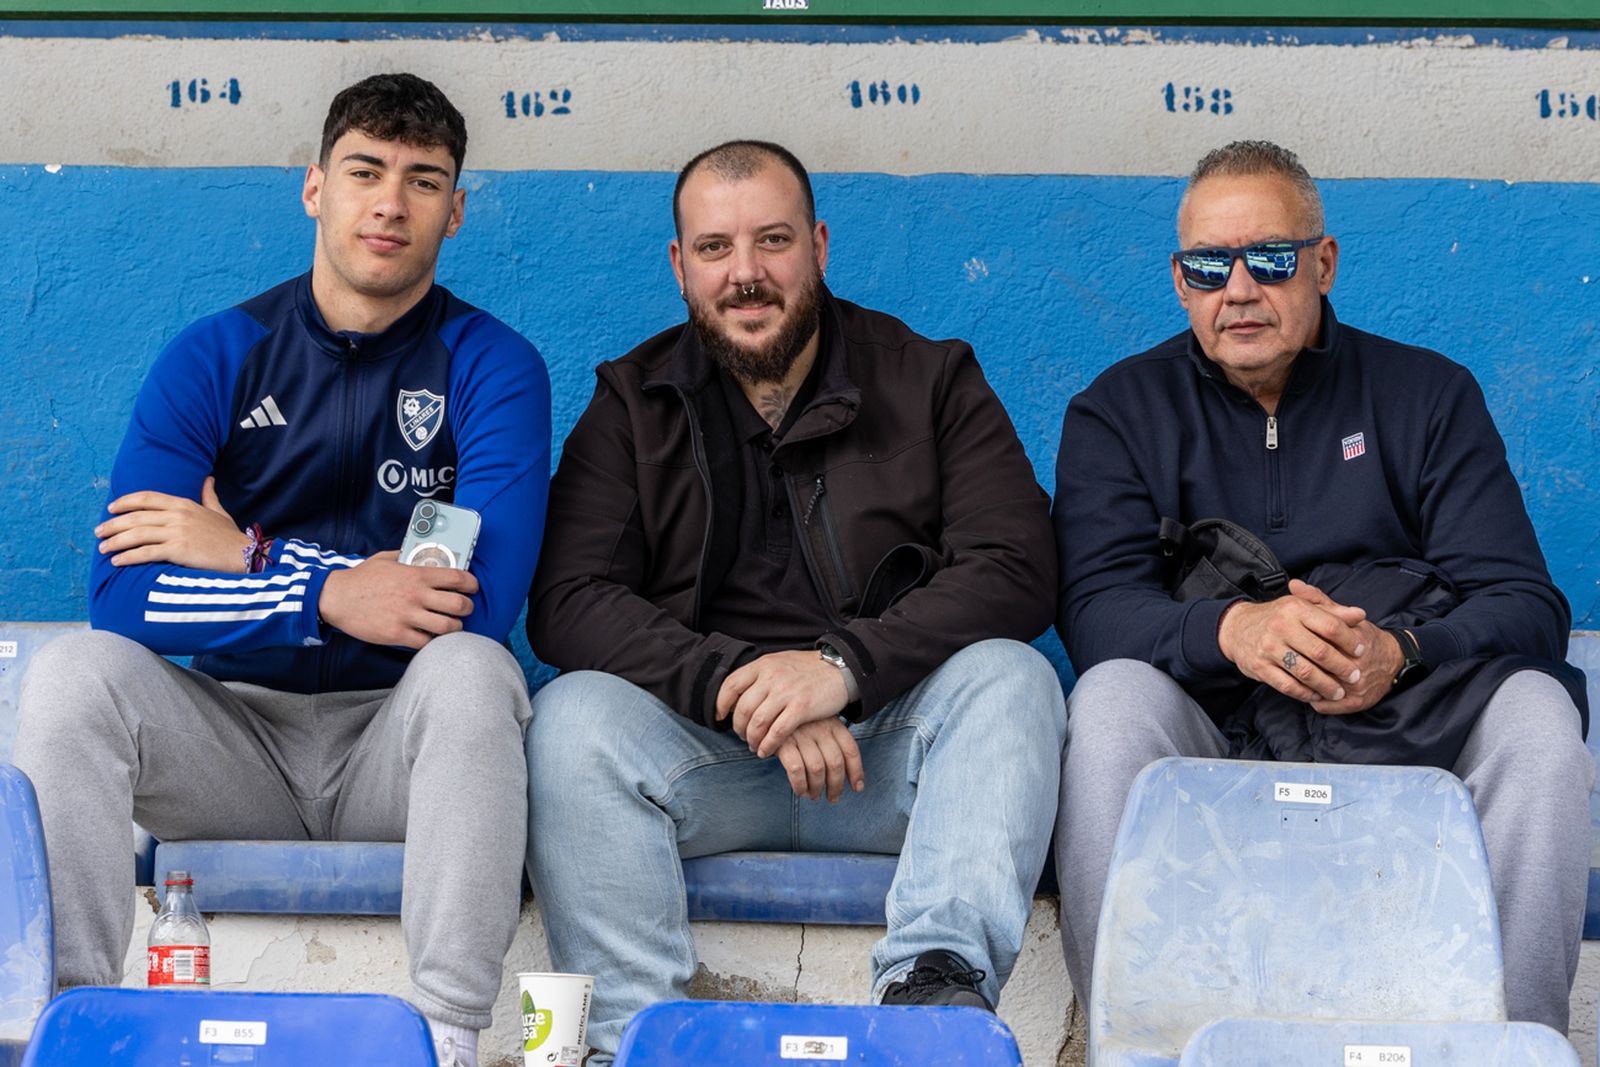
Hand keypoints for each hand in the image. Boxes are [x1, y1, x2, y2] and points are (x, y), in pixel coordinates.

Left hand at [95, 476, 249, 570]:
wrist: (245, 555)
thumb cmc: (231, 537)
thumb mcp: (219, 512)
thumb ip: (209, 495)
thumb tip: (208, 479)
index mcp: (184, 504)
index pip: (147, 498)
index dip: (125, 502)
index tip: (110, 509)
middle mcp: (178, 515)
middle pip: (136, 517)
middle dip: (113, 525)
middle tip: (98, 532)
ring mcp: (178, 532)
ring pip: (137, 534)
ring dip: (116, 541)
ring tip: (103, 548)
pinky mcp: (178, 550)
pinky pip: (146, 552)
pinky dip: (128, 557)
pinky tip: (117, 561)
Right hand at [318, 551, 477, 648]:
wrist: (336, 598)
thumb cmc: (361, 578)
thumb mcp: (386, 559)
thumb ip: (408, 558)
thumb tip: (423, 556)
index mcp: (416, 575)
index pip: (457, 578)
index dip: (471, 584)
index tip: (473, 587)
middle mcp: (415, 595)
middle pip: (458, 605)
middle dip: (467, 608)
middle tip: (465, 609)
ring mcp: (407, 616)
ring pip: (447, 627)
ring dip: (455, 627)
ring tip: (451, 625)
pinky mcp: (397, 634)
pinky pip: (426, 643)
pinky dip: (433, 641)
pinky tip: (431, 637)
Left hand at [716, 649, 849, 757]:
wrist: (841, 669)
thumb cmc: (808, 669)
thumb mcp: (780, 663)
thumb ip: (760, 675)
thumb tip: (737, 694)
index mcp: (764, 664)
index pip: (731, 685)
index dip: (721, 704)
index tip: (720, 716)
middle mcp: (772, 676)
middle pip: (742, 708)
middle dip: (738, 727)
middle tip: (742, 736)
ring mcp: (787, 692)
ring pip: (757, 722)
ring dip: (752, 739)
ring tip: (754, 746)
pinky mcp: (802, 707)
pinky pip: (777, 732)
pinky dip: (768, 745)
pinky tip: (766, 751)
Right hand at [774, 718, 865, 801]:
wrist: (766, 710)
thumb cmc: (797, 724)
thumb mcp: (818, 724)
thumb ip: (831, 744)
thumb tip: (848, 778)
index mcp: (832, 723)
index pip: (851, 750)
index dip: (856, 772)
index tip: (857, 788)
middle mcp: (819, 727)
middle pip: (835, 763)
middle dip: (836, 786)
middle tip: (832, 798)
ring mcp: (801, 734)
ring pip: (817, 769)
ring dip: (817, 788)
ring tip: (814, 796)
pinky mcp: (783, 742)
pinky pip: (796, 770)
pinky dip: (800, 785)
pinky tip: (800, 791)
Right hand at [1218, 579, 1367, 702]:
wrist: (1237, 628)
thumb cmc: (1276, 617)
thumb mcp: (1301, 607)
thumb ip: (1331, 611)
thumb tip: (1360, 615)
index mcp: (1294, 609)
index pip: (1330, 626)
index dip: (1350, 640)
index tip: (1361, 651)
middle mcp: (1281, 627)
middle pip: (1320, 652)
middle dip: (1342, 667)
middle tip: (1355, 676)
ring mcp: (1269, 648)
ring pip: (1305, 672)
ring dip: (1326, 685)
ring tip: (1339, 691)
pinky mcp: (1260, 667)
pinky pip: (1288, 685)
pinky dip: (1305, 693)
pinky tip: (1315, 695)